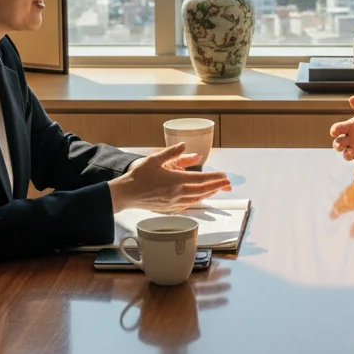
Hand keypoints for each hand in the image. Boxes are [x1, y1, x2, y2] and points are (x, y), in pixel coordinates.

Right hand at [108, 143, 230, 213]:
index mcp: (175, 181)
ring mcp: (173, 203)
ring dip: (209, 194)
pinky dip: (198, 200)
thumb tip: (184, 145)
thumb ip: (171, 152)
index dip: (215, 178)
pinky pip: (188, 205)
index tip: (225, 176)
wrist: (125, 194)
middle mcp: (177, 193)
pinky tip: (200, 198)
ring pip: (197, 199)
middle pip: (202, 191)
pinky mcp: (169, 208)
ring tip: (218, 189)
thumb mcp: (154, 159)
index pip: (201, 180)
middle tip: (228, 183)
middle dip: (217, 186)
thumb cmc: (138, 176)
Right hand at [330, 96, 353, 167]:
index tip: (334, 131)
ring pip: (346, 154)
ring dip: (347, 154)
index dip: (334, 130)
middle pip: (338, 144)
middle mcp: (350, 140)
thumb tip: (351, 98)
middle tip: (340, 145)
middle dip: (337, 145)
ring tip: (352, 152)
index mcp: (349, 127)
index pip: (337, 129)